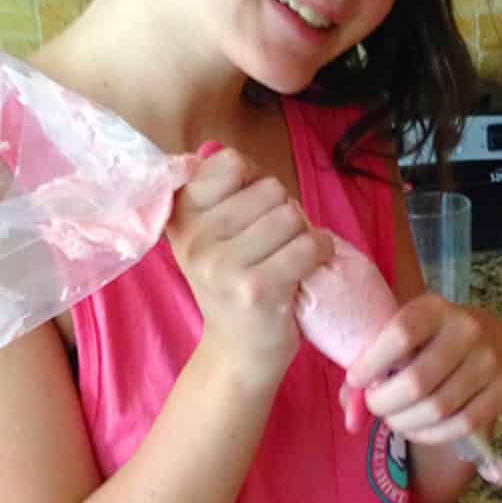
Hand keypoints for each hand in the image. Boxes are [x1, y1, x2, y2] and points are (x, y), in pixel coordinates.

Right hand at [165, 147, 330, 385]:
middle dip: (284, 211)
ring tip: (289, 258)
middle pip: (269, 188)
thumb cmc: (234, 286)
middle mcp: (195, 238)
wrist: (238, 352)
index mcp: (182, 216)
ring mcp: (223, 265)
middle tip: (275, 244)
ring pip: (290, 215)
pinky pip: (307, 246)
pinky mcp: (257, 288)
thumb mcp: (212, 237)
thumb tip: (224, 150)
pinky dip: (319, 253)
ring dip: (302, 234)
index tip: (253, 211)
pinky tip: (307, 270)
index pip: (230, 163)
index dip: (254, 181)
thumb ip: (219, 193)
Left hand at [344, 295, 501, 443]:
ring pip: (437, 409)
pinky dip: (431, 435)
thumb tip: (352, 419)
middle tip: (376, 405)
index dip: (372, 363)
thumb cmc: (427, 340)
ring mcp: (488, 362)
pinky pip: (461, 425)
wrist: (485, 336)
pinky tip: (416, 428)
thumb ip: (369, 368)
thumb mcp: (399, 337)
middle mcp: (466, 330)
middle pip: (417, 382)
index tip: (356, 379)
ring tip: (395, 418)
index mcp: (434, 309)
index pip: (400, 335)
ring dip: (405, 422)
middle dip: (385, 403)